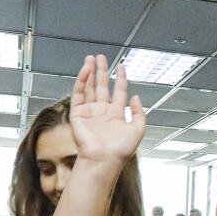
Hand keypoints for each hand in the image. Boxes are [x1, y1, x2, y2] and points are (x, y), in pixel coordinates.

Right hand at [69, 54, 145, 169]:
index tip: (122, 67)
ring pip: (90, 87)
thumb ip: (139, 113)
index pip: (119, 92)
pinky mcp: (77, 113)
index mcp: (116, 115)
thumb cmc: (120, 149)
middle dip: (102, 71)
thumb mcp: (138, 130)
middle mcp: (102, 112)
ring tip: (91, 58)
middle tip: (101, 57)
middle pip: (102, 86)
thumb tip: (136, 97)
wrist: (103, 159)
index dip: (121, 79)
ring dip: (91, 72)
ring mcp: (90, 111)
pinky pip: (79, 93)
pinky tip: (86, 70)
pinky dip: (82, 81)